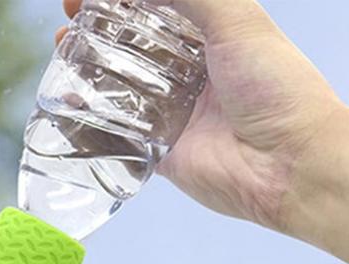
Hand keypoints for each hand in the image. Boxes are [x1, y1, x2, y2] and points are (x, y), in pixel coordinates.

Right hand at [56, 1, 348, 263]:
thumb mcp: (235, 20)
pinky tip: (66, 104)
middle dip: (99, 28)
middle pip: (134, 43)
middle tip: (68, 22)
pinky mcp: (159, 150)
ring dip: (88, 69)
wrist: (287, 163)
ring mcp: (172, 111)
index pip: (159, 5)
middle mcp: (191, 70)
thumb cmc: (275, 86)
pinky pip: (117, 134)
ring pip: (121, 85)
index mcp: (214, 31)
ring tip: (60, 54)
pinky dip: (90, 120)